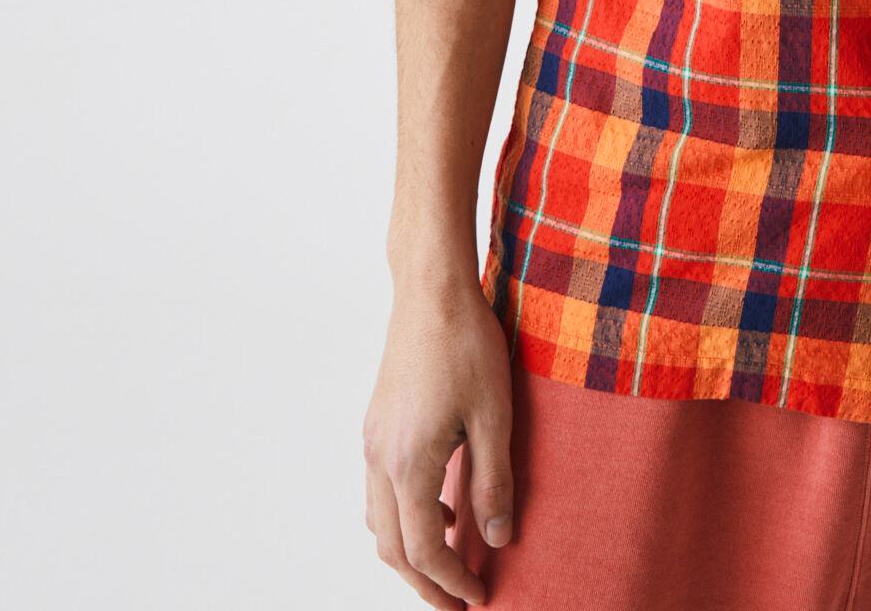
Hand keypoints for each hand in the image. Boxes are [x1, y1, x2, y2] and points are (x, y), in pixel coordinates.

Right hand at [363, 277, 515, 606]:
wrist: (431, 290)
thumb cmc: (467, 345)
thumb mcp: (495, 416)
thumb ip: (494, 480)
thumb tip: (497, 537)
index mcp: (409, 464)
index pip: (424, 549)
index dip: (451, 582)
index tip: (479, 599)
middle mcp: (380, 459)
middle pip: (393, 547)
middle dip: (425, 582)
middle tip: (458, 603)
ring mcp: (373, 440)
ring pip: (380, 521)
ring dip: (410, 551)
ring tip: (450, 562)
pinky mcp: (377, 423)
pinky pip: (381, 489)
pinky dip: (405, 514)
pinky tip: (443, 504)